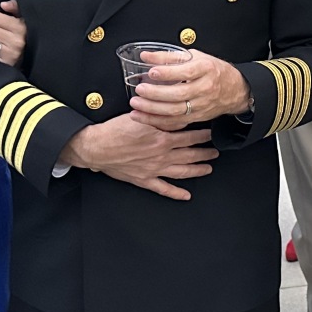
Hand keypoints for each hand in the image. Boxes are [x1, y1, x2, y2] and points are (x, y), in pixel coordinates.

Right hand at [59, 114, 217, 199]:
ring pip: (182, 172)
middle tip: (215, 151)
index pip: (189, 136)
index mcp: (162, 139)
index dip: (203, 135)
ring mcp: (154, 170)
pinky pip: (163, 189)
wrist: (96, 147)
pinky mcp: (144, 180)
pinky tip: (186, 195)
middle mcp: (161, 156)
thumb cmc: (115, 130)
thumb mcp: (141, 117)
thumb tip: (180, 116)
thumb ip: (162, 118)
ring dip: (197, 170)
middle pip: (190, 155)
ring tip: (208, 168)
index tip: (211, 133)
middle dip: (205, 153)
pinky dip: (176, 193)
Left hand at [126, 49, 250, 126]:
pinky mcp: (197, 117)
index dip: (167, 73)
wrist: (234, 89)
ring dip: (153, 110)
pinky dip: (159, 121)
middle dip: (156, 94)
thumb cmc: (212, 70)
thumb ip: (168, 57)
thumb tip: (146, 56)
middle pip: (178, 94)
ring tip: (136, 104)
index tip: (151, 72)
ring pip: (175, 111)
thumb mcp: (194, 57)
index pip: (185, 73)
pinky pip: (176, 122)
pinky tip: (145, 118)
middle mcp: (205, 88)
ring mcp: (202, 105)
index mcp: (205, 70)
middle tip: (139, 90)